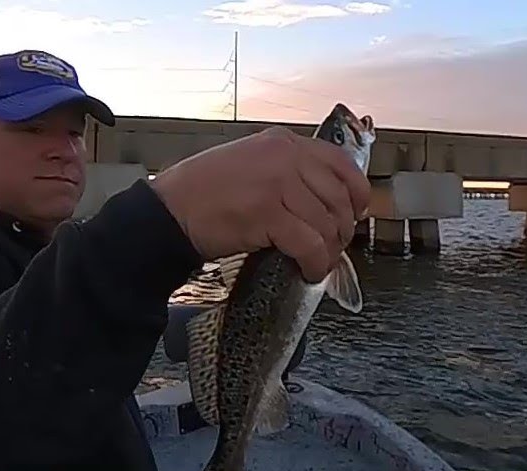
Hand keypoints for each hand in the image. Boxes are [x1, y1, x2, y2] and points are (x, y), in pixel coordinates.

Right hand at [150, 127, 370, 282]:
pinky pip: (309, 244)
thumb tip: (322, 201)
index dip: (358, 193)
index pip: (341, 164)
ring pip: (327, 223)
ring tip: (320, 263)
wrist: (168, 211)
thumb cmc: (202, 193)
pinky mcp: (267, 214)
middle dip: (343, 229)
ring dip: (329, 251)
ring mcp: (276, 183)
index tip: (358, 212)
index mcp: (282, 143)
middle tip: (335, 248)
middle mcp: (284, 157)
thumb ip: (285, 172)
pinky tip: (308, 271)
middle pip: (339, 197)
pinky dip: (315, 263)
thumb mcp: (250, 164)